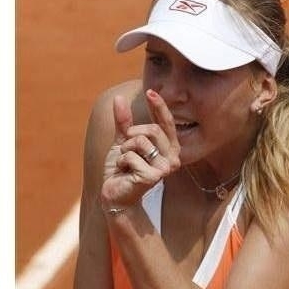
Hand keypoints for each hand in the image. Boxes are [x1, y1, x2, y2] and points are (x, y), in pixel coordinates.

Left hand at [101, 89, 180, 209]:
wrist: (115, 196)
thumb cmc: (122, 170)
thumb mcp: (122, 142)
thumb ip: (124, 123)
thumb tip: (118, 98)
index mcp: (169, 148)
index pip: (166, 123)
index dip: (159, 107)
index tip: (150, 92)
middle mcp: (172, 158)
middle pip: (151, 130)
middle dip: (130, 136)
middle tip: (125, 151)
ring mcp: (165, 168)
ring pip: (139, 141)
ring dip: (124, 150)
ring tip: (125, 164)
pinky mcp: (153, 177)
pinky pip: (130, 156)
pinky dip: (121, 162)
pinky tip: (124, 174)